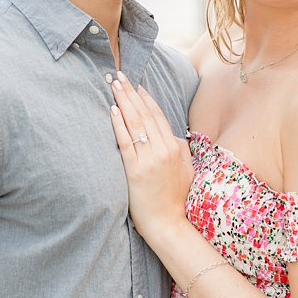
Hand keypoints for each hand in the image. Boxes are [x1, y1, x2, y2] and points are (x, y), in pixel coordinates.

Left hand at [110, 74, 193, 240]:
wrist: (167, 222)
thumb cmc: (176, 197)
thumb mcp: (186, 169)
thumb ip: (180, 149)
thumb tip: (171, 134)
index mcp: (175, 147)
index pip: (158, 116)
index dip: (146, 98)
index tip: (136, 85)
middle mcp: (162, 150)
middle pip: (144, 114)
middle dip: (131, 93)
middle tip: (119, 75)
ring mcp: (148, 159)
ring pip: (134, 123)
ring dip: (123, 102)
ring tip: (113, 85)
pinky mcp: (134, 170)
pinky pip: (124, 142)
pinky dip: (118, 124)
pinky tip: (112, 110)